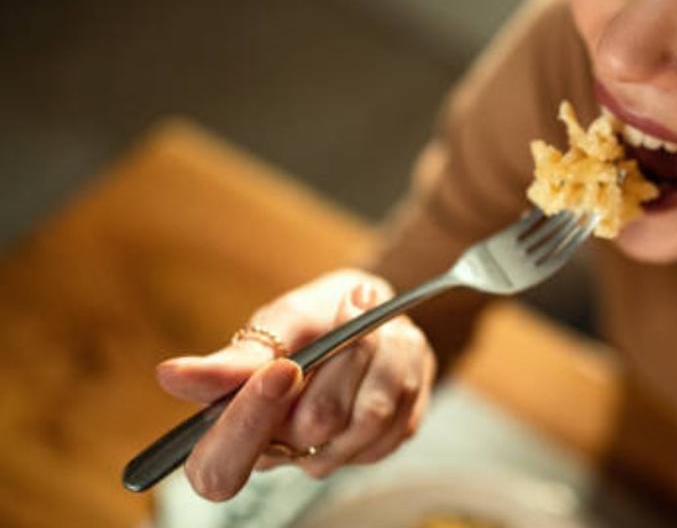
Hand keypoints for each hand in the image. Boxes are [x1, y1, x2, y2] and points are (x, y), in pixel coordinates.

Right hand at [155, 269, 434, 500]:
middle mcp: (283, 452)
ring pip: (369, 416)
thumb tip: (172, 377)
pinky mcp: (380, 445)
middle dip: (343, 357)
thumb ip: (238, 358)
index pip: (219, 468)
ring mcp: (334, 454)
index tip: (282, 368)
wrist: (374, 311)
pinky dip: (405, 365)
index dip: (247, 424)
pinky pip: (402, 412)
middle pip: (315, 425)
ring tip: (377, 321)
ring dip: (381, 353)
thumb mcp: (277, 322)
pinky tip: (392, 345)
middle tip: (351, 305)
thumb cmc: (314, 317)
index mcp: (235, 428)